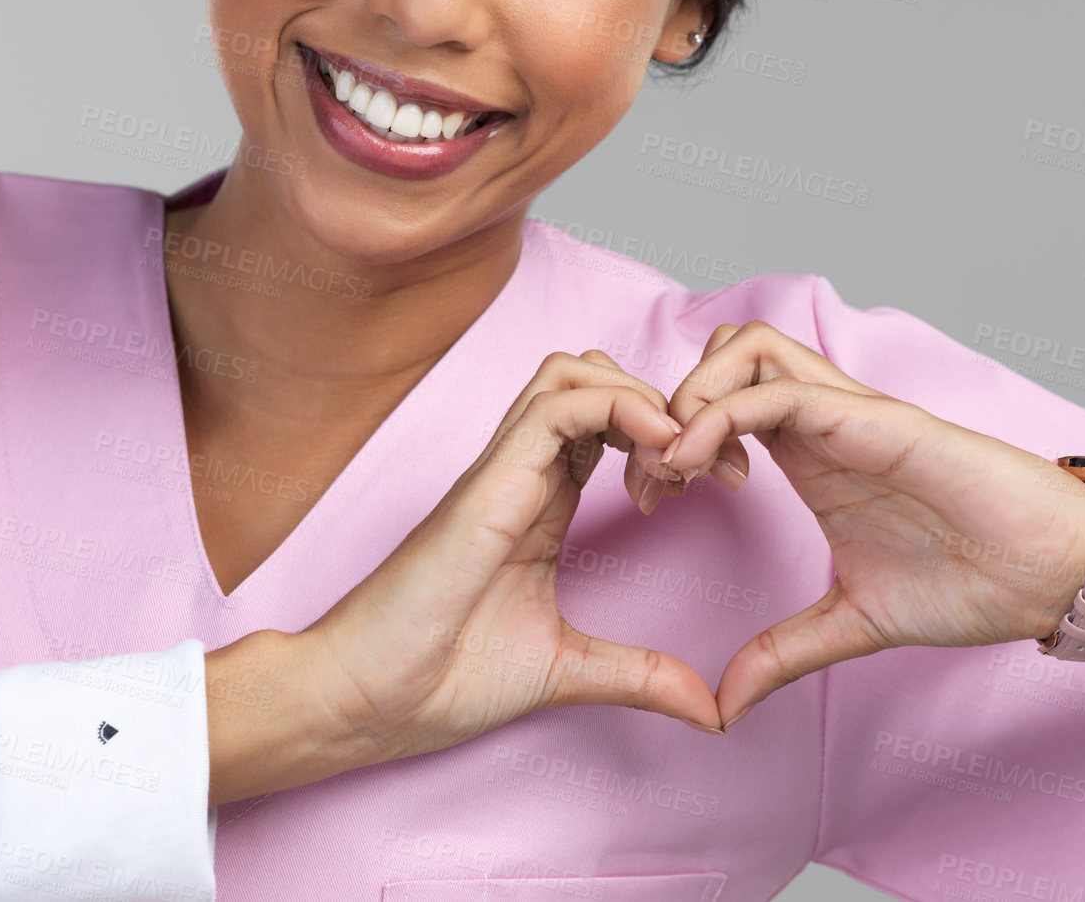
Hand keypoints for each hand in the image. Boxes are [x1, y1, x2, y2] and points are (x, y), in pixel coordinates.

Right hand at [274, 351, 717, 788]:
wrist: (364, 699)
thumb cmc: (441, 677)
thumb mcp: (569, 670)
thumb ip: (640, 676)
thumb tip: (711, 712)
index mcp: (542, 503)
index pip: (609, 423)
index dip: (672, 434)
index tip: (720, 480)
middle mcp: (523, 473)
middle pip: (594, 376)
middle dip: (665, 400)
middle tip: (711, 460)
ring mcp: (502, 470)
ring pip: (572, 371)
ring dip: (640, 395)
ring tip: (681, 452)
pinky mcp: (489, 481)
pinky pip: (555, 406)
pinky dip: (616, 407)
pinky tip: (657, 447)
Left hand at [637, 321, 1084, 728]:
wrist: (1052, 577)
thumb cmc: (971, 582)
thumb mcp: (850, 624)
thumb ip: (782, 653)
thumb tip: (724, 704)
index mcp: (808, 453)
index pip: (717, 401)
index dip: (668, 439)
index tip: (654, 500)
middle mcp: (820, 421)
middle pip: (721, 354)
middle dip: (669, 405)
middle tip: (658, 480)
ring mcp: (848, 413)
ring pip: (747, 348)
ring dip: (695, 397)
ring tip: (681, 468)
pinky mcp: (877, 420)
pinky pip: (784, 390)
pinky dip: (727, 416)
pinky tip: (708, 470)